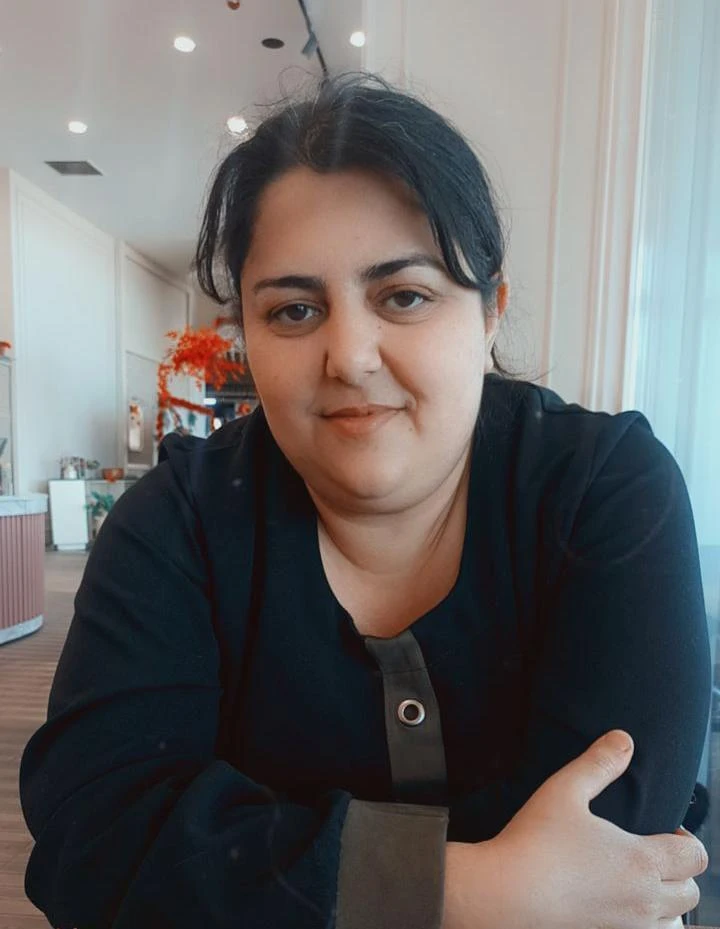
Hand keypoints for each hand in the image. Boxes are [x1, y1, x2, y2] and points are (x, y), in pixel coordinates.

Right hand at [442, 730, 707, 928]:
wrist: (503, 896)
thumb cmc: (534, 842)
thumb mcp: (565, 790)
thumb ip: (598, 763)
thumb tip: (624, 740)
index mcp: (641, 862)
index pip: (695, 856)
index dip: (686, 839)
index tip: (662, 828)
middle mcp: (643, 901)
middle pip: (690, 892)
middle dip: (679, 870)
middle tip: (648, 850)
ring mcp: (626, 927)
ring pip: (671, 920)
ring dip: (665, 900)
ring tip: (634, 880)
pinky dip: (644, 920)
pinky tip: (615, 902)